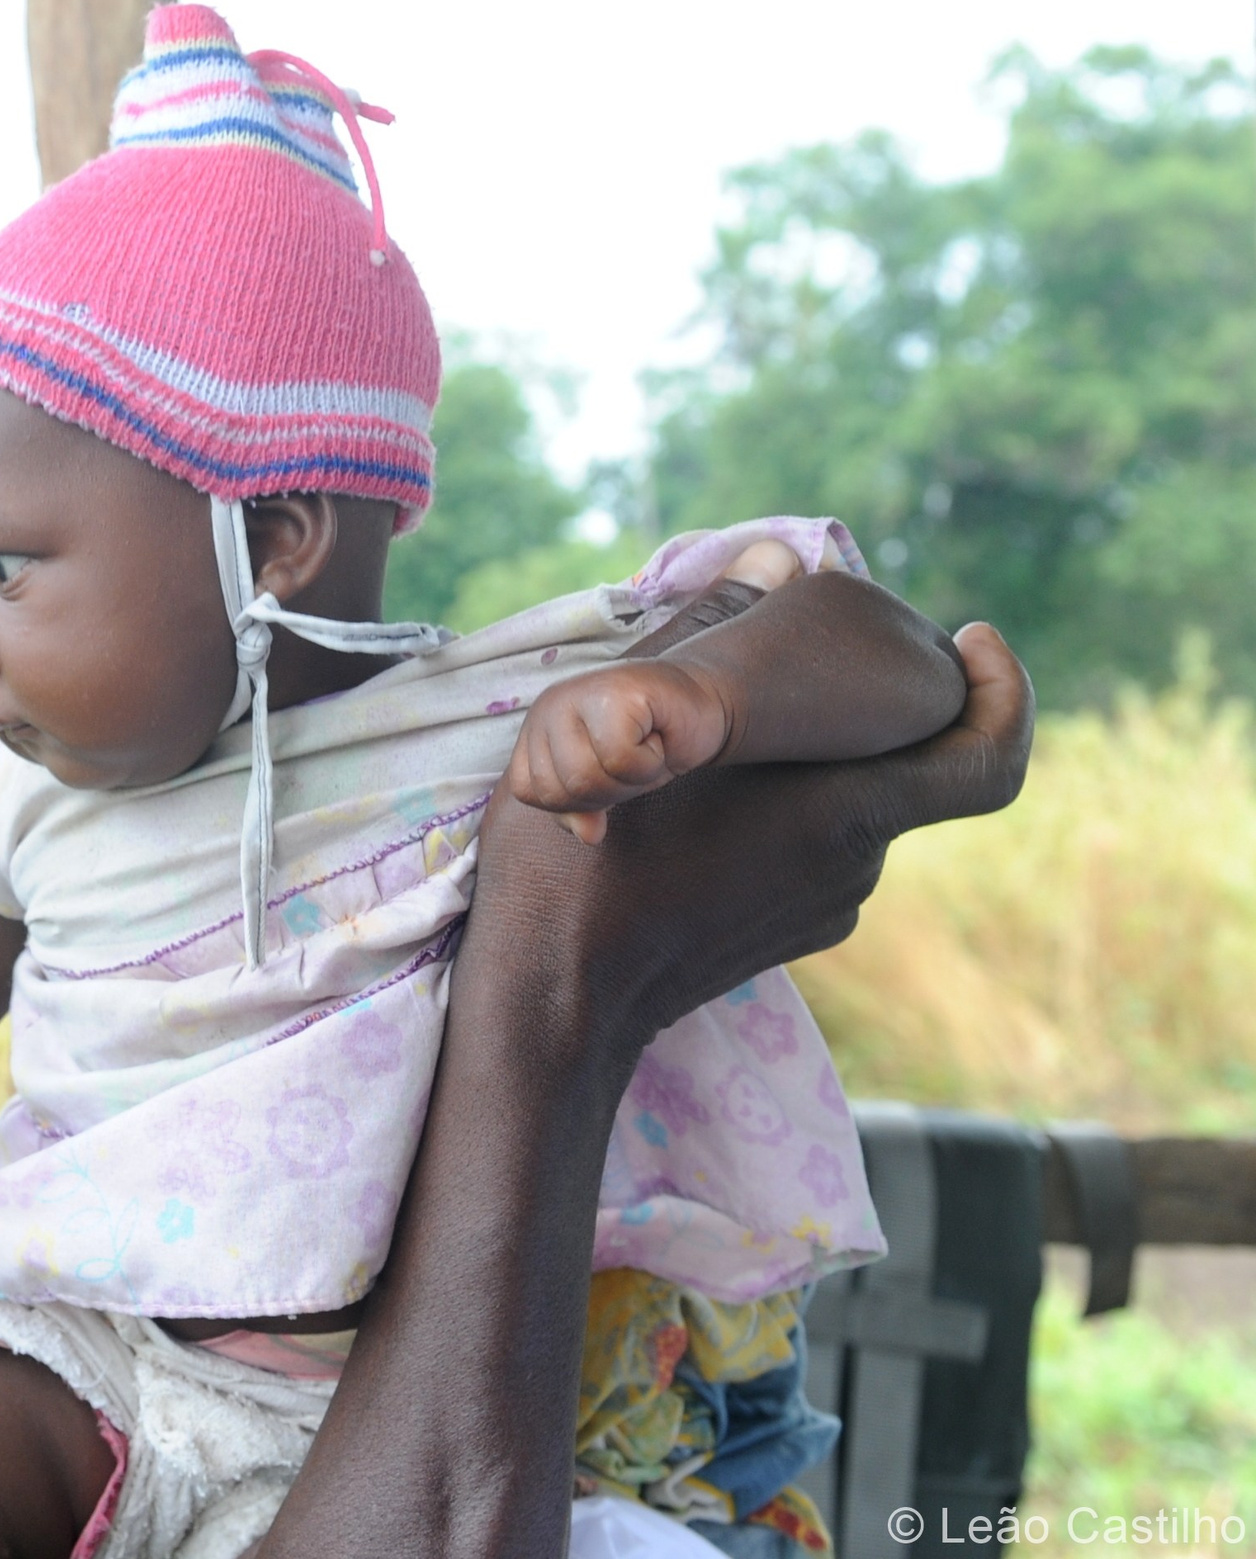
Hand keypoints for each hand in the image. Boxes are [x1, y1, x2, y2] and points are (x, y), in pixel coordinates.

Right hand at [467, 617, 1030, 1054]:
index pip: (986, 757)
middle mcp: (853, 863)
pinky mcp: (781, 936)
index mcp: (843, 809)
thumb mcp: (628, 721)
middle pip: (897, 764)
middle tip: (785, 654)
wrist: (553, 1001)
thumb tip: (780, 557)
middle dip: (856, 704)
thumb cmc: (587, 857)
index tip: (974, 639)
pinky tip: (695, 796)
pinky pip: (802, 851)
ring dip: (798, 761)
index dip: (1005, 693)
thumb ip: (713, 631)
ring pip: (839, 806)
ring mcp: (820, 908)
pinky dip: (773, 810)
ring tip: (712, 730)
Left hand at [505, 659, 738, 842]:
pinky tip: (656, 735)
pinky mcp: (614, 692)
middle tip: (632, 758)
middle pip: (559, 789)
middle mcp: (548, 707)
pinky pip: (619, 760)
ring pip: (585, 777)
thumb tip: (587, 835)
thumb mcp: (606, 785)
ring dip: (628, 777)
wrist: (705, 706)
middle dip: (607, 790)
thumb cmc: (650, 744)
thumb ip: (580, 810)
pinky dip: (648, 762)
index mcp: (535, 728)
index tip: (607, 772)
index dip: (574, 801)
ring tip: (643, 747)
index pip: (529, 791)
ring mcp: (577, 695)